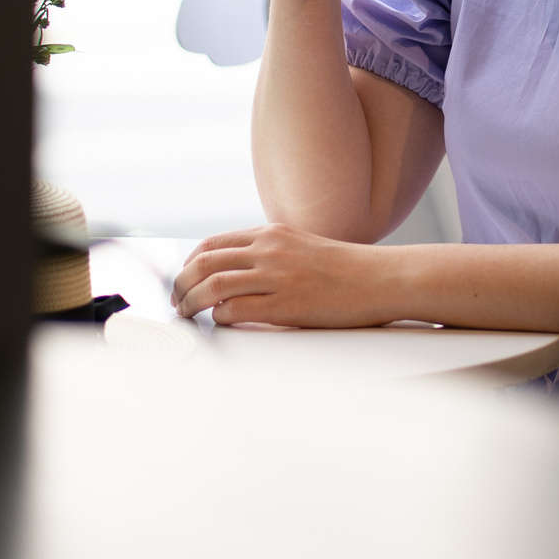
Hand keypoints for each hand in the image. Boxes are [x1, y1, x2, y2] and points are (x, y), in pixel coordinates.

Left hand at [173, 222, 399, 326]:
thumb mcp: (303, 248)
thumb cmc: (347, 270)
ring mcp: (275, 276)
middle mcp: (269, 250)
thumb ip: (271, 255)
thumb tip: (237, 274)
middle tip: (176, 302)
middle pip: (203, 263)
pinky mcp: (283, 305)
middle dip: (180, 284)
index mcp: (272, 234)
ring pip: (211, 286)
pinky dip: (219, 319)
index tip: (184, 280)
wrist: (382, 279)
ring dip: (191, 303)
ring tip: (187, 315)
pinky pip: (234, 311)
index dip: (189, 264)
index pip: (213, 244)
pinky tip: (221, 324)